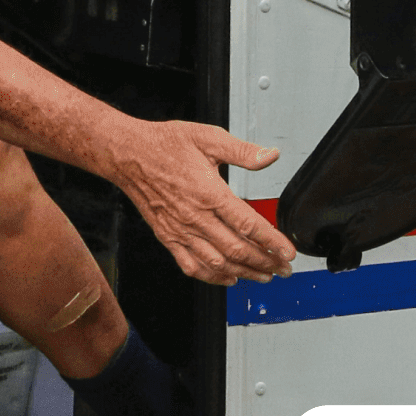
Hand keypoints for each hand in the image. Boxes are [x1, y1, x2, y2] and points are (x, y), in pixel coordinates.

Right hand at [110, 121, 297, 286]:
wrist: (128, 154)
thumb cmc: (164, 144)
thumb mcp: (207, 137)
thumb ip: (242, 150)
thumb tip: (269, 156)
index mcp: (209, 193)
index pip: (248, 225)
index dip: (272, 242)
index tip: (287, 251)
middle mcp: (195, 217)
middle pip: (237, 250)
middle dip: (265, 262)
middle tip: (283, 267)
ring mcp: (180, 230)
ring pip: (217, 263)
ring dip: (244, 272)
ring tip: (263, 275)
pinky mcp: (167, 237)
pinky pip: (191, 265)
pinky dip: (212, 277)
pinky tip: (227, 278)